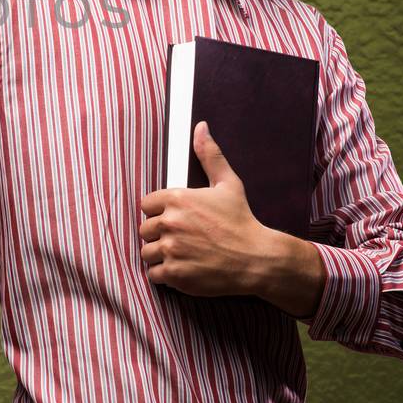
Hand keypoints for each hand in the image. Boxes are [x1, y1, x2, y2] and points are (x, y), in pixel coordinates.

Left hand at [138, 121, 274, 296]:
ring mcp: (171, 249)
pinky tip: (181, 269)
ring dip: (159, 255)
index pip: (146, 204)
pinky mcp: (174, 274)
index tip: (176, 219)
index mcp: (177, 198)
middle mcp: (170, 222)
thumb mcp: (228, 184)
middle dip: (159, 234)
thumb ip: (210, 155)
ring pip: (146, 252)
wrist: (257, 259)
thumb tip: (200, 127)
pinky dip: (164, 275)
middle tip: (181, 239)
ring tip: (180, 255)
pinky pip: (153, 274)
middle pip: (145, 229)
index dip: (160, 212)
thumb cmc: (242, 221)